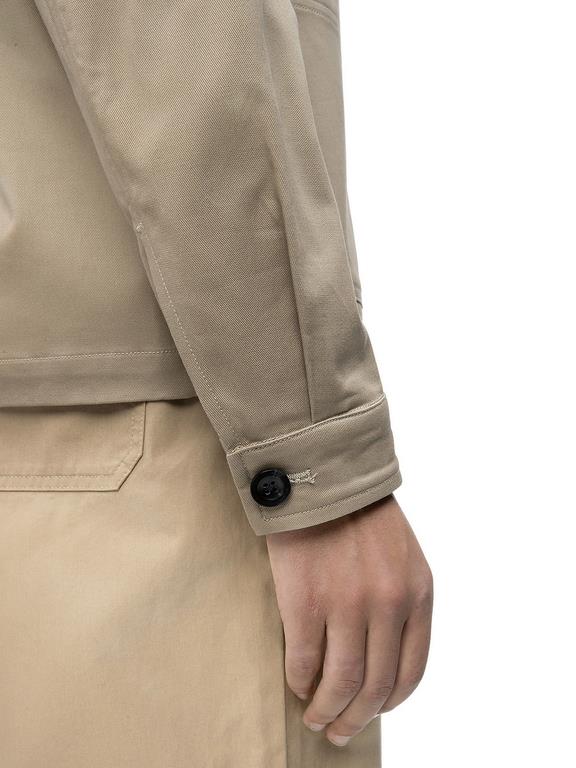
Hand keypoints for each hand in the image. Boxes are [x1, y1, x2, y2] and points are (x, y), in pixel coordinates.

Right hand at [266, 494, 432, 746]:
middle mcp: (388, 605)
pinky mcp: (304, 602)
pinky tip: (296, 684)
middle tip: (338, 729)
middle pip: (375, 687)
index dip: (389, 702)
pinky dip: (299, 682)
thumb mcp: (402, 555)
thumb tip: (382, 657)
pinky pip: (302, 662)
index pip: (411, 672)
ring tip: (316, 717)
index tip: (372, 711)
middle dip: (356, 718)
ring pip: (340, 684)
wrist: (319, 476)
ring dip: (326, 710)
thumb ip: (401, 601)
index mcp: (417, 594)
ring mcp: (346, 605)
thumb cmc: (359, 513)